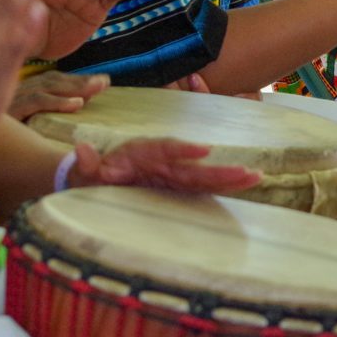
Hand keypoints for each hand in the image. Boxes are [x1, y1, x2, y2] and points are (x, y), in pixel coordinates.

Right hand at [10, 69, 107, 121]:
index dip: (76, 79)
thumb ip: (49, 117)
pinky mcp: (9, 111)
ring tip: (98, 88)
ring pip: (47, 87)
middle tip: (105, 82)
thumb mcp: (29, 128)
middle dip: (81, 81)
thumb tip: (81, 104)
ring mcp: (10, 99)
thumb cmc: (4, 145)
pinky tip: (77, 104)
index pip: (51, 80)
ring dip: (75, 87)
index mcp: (20, 93)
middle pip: (52, 81)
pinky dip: (58, 101)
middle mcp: (15, 92)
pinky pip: (36, 101)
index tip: (99, 81)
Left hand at [68, 136, 261, 196]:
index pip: (165, 148)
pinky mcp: (177, 188)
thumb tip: (81, 148)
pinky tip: (246, 186)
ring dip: (229, 177)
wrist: (96, 179)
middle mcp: (162, 162)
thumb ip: (87, 163)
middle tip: (245, 171)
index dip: (183, 149)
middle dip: (219, 169)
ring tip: (255, 177)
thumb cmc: (92, 175)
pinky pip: (202, 188)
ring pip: (204, 177)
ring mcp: (172, 175)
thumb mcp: (85, 171)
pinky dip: (223, 188)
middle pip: (193, 165)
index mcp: (142, 152)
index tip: (202, 151)